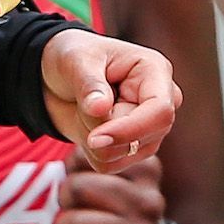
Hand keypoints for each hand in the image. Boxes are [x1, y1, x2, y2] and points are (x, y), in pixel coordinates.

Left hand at [41, 28, 176, 169]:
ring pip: (122, 155)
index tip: (94, 138)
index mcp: (155, 72)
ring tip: (86, 109)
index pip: (160, 112)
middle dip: (99, 128)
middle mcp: (161, 103)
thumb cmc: (74, 58)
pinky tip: (87, 126)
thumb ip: (88, 84)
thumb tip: (100, 108)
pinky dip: (89, 150)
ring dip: (91, 138)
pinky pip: (109, 165)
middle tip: (82, 101)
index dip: (129, 129)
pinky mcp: (135, 149)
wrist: (62, 78)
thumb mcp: (75, 60)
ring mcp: (151, 129)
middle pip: (140, 138)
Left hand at [52, 152, 165, 223]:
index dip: (74, 163)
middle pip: (83, 187)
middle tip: (66, 201)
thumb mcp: (111, 174)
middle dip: (65, 194)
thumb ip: (94, 154)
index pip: (96, 153)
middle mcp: (151, 202)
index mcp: (146, 170)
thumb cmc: (115, 208)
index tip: (74, 172)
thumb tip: (77, 143)